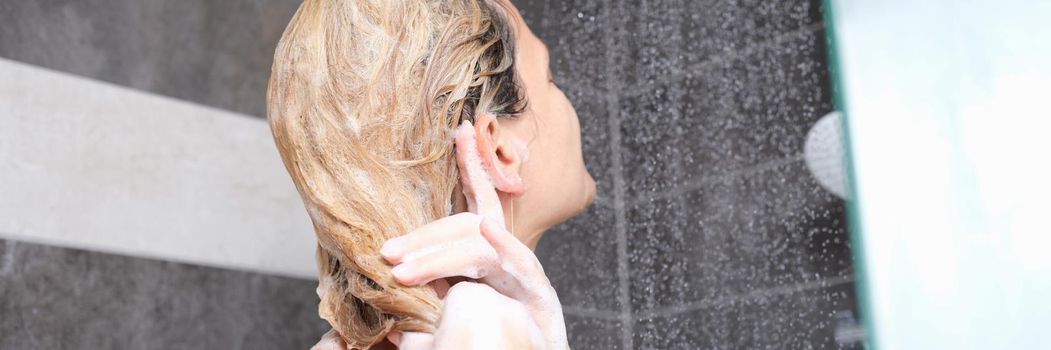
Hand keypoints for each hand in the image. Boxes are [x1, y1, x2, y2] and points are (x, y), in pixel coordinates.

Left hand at [380, 121, 568, 348]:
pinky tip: (488, 230)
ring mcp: (527, 274)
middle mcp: (510, 256)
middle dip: (427, 236)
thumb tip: (386, 322)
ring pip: (481, 249)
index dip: (471, 165)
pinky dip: (505, 246)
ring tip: (404, 269)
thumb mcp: (448, 322)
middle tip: (387, 253)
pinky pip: (520, 265)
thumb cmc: (493, 342)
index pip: (477, 201)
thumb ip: (428, 310)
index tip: (462, 129)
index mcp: (490, 255)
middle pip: (468, 227)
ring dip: (440, 256)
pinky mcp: (540, 295)